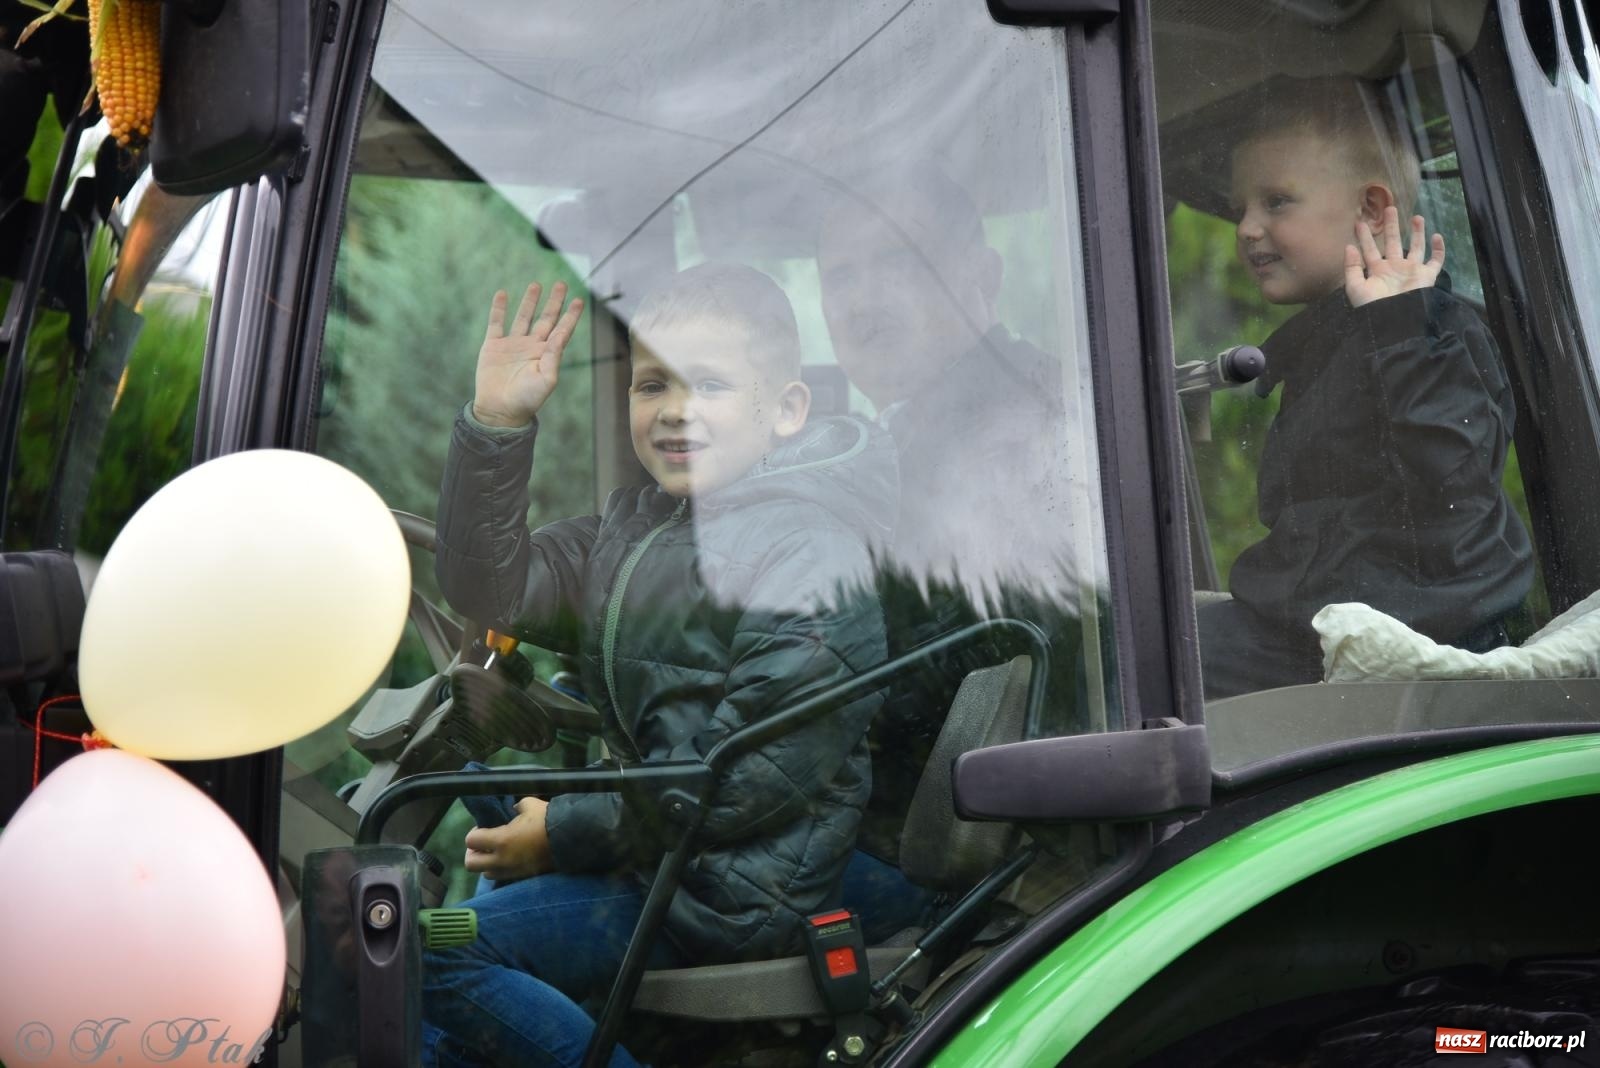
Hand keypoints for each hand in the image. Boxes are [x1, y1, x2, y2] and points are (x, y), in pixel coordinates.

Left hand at [463, 796, 552, 879]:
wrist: (571, 839)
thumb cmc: (548, 820)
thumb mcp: (530, 805)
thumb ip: (516, 807)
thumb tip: (514, 810)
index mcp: (501, 840)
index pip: (470, 841)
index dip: (474, 833)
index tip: (484, 827)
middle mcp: (502, 860)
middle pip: (471, 864)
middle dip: (473, 853)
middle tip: (483, 845)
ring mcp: (512, 871)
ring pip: (486, 874)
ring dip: (488, 863)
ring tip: (498, 852)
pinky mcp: (523, 876)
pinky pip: (503, 876)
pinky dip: (502, 869)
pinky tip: (512, 857)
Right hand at [472, 282, 584, 427]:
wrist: (499, 410)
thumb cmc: (526, 400)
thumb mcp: (546, 380)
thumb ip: (554, 357)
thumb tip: (560, 335)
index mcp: (546, 355)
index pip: (562, 331)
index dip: (571, 316)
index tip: (579, 300)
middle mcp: (532, 347)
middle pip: (545, 319)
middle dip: (554, 302)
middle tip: (562, 284)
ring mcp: (512, 345)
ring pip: (523, 317)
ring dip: (530, 301)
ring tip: (536, 284)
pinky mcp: (493, 346)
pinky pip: (496, 323)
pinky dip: (499, 309)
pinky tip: (502, 294)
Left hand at [1344, 207, 1445, 307]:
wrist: (1393, 320)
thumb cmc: (1372, 306)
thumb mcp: (1355, 288)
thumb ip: (1351, 267)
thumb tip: (1348, 246)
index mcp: (1376, 272)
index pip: (1369, 250)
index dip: (1364, 237)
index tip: (1359, 222)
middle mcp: (1394, 268)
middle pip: (1393, 242)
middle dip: (1391, 226)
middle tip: (1390, 208)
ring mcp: (1411, 271)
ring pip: (1416, 247)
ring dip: (1417, 232)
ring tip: (1416, 216)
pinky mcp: (1426, 277)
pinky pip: (1435, 261)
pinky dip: (1438, 249)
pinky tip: (1437, 236)